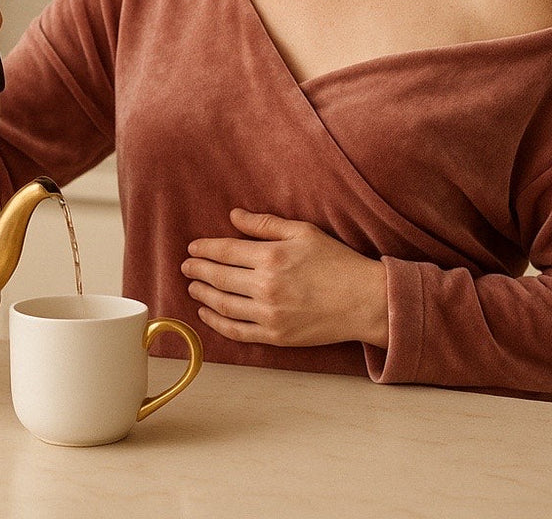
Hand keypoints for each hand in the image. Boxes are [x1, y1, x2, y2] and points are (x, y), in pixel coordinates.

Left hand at [183, 209, 389, 348]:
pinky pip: (236, 331)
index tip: (192, 247)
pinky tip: (206, 314)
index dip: (204, 248)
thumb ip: (265, 224)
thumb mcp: (303, 232)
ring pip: (222, 305)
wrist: (364, 301)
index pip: (225, 251)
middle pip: (218, 277)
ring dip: (202, 295)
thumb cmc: (337, 262)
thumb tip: (233, 215)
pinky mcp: (275, 336)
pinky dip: (216, 322)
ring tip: (193, 287)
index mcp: (271, 257)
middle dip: (197, 270)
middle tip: (186, 266)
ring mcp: (269, 315)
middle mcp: (265, 287)